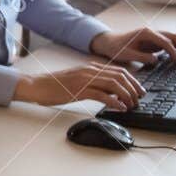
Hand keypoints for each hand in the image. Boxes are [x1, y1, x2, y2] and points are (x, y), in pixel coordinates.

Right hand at [15, 64, 143, 111]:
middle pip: (120, 76)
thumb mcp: (77, 80)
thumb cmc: (54, 85)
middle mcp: (90, 71)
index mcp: (91, 67)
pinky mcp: (79, 90)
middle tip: (139, 99)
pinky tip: (119, 108)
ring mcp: (85, 80)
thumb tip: (110, 91)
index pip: (119, 70)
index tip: (139, 91)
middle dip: (133, 88)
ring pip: (114, 84)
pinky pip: (102, 95)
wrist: (37, 85)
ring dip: (126, 95)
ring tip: (131, 105)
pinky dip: (114, 102)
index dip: (133, 81)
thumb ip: (93, 82)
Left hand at [90, 27, 175, 67]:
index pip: (165, 41)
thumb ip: (141, 57)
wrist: (109, 42)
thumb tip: (156, 61)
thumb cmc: (116, 48)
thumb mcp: (126, 54)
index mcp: (146, 33)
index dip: (173, 52)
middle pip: (175, 37)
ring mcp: (156, 36)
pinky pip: (173, 43)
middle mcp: (153, 32)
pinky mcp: (157, 42)